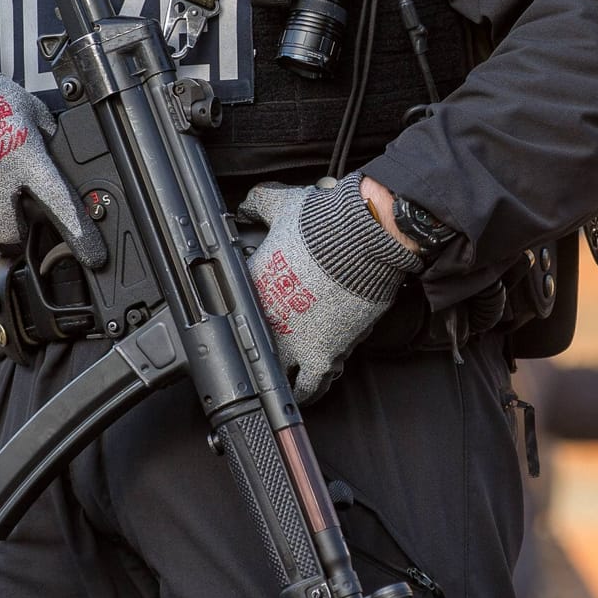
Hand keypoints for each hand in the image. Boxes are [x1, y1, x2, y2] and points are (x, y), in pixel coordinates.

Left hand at [239, 173, 421, 402]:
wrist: (361, 238)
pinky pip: (309, 386)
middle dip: (262, 346)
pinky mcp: (321, 356)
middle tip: (272, 347)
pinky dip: (307, 391)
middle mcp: (266, 318)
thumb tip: (247, 204)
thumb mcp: (281, 205)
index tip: (255, 315)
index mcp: (253, 286)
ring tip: (285, 379)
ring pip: (276, 374)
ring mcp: (292, 341)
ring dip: (281, 376)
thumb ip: (258, 204)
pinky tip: (305, 393)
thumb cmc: (324, 221)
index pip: (235, 309)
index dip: (245, 314)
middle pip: (254, 345)